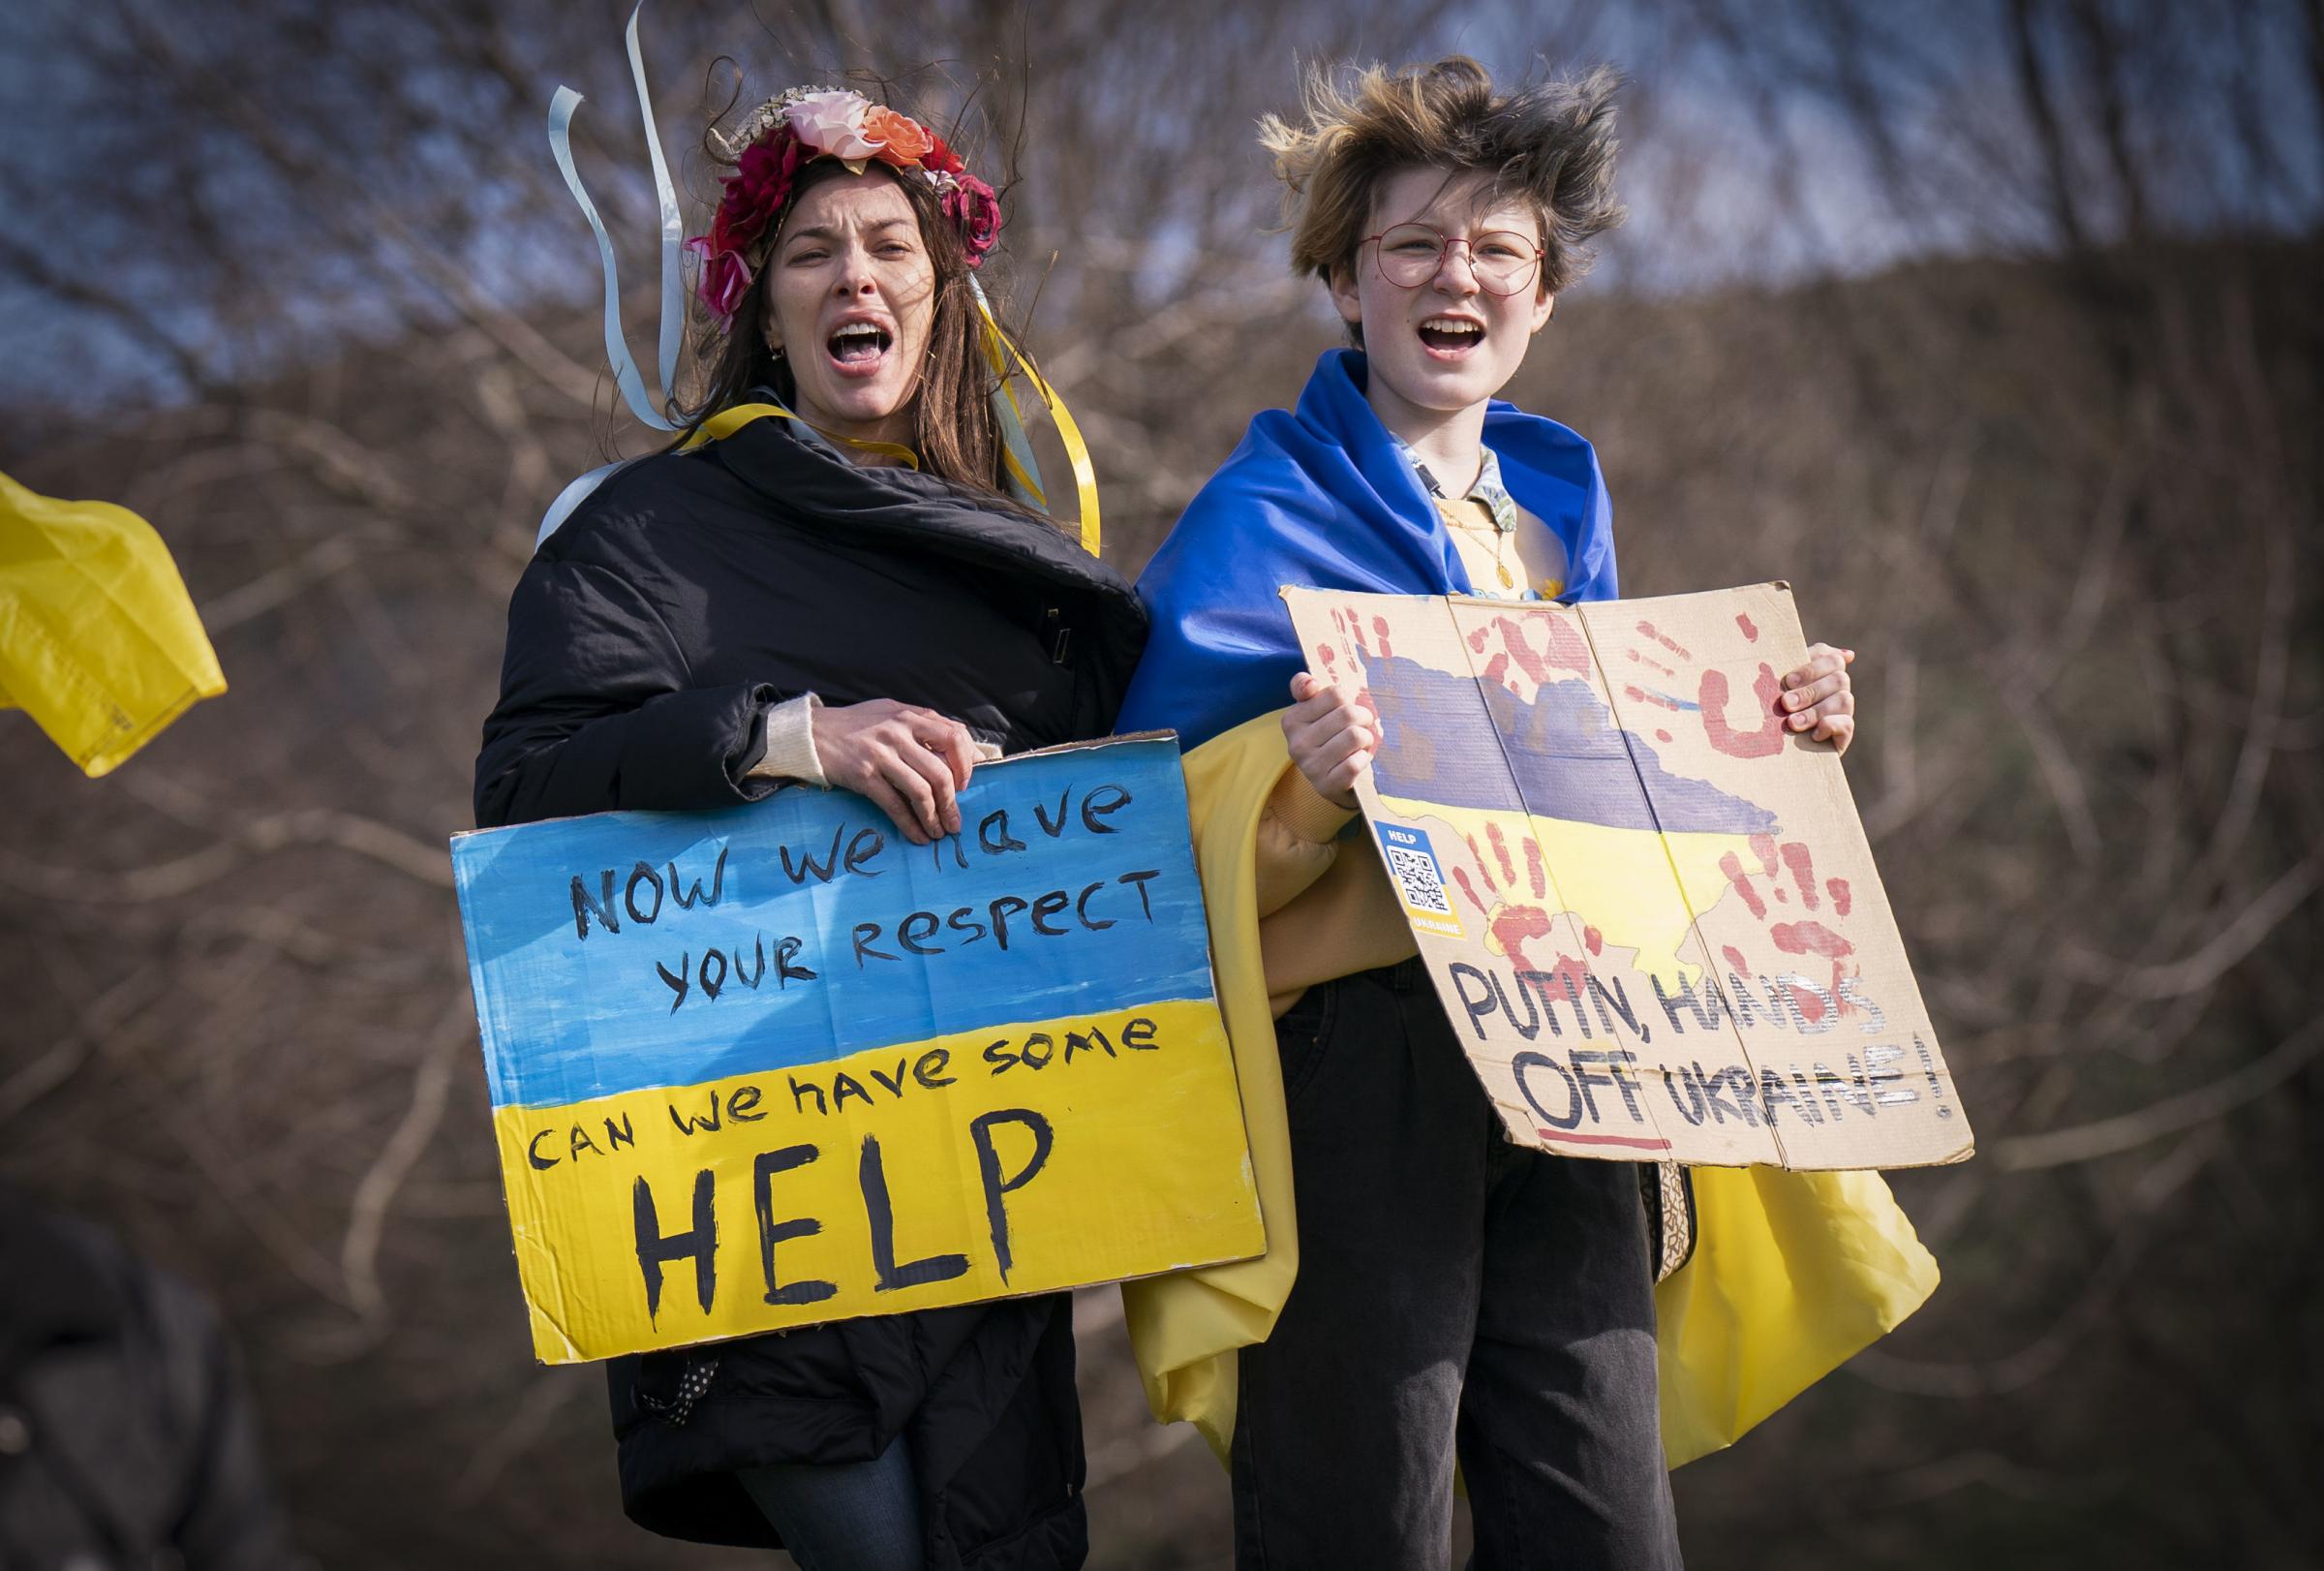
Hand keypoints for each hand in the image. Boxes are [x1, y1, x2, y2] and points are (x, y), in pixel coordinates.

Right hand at [811, 699, 977, 843]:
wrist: (811, 733)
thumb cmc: (854, 725)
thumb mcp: (889, 712)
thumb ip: (919, 725)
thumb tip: (954, 754)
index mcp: (910, 715)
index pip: (954, 736)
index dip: (966, 764)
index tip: (964, 785)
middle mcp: (899, 732)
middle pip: (941, 772)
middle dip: (953, 803)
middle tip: (955, 822)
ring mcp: (881, 754)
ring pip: (921, 792)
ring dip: (934, 818)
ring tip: (939, 833)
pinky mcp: (864, 775)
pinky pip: (895, 805)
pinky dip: (910, 825)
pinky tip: (917, 836)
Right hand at [1282, 671, 1377, 809]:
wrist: (1332, 781)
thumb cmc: (1328, 738)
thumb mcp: (1314, 710)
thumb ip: (1304, 687)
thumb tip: (1310, 684)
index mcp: (1291, 720)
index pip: (1336, 694)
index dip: (1349, 701)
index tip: (1346, 712)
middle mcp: (1296, 744)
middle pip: (1348, 714)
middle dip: (1363, 719)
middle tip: (1361, 727)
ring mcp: (1310, 767)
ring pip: (1355, 736)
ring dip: (1366, 739)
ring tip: (1360, 744)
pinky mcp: (1326, 786)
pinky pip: (1356, 763)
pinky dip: (1364, 759)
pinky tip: (1357, 761)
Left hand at [1779, 643, 1856, 753]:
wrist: (1774, 755)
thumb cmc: (1772, 716)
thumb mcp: (1776, 691)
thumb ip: (1789, 670)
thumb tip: (1832, 653)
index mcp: (1822, 674)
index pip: (1831, 658)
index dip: (1812, 666)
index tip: (1787, 681)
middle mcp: (1837, 690)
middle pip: (1839, 678)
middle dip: (1809, 690)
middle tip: (1785, 703)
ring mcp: (1843, 712)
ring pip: (1844, 699)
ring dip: (1815, 711)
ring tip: (1792, 723)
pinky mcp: (1845, 734)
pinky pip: (1847, 723)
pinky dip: (1828, 725)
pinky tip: (1812, 735)